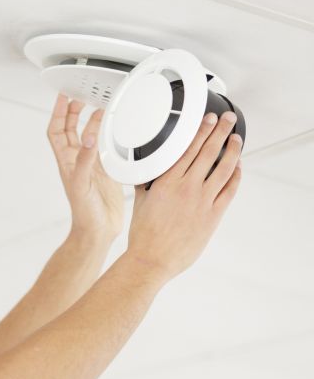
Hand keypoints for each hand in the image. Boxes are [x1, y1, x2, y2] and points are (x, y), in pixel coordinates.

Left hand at [46, 93, 123, 241]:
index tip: (63, 96)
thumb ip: (85, 160)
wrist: (98, 230)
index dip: (57, 113)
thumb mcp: (82, 183)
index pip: (56, 131)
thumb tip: (89, 138)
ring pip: (88, 136)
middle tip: (80, 95)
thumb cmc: (84, 213)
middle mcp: (76, 161)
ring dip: (91, 121)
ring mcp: (90, 165)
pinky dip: (106, 135)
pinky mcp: (104, 171)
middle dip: (73, 111)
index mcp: (66, 162)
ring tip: (98, 106)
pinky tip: (113, 129)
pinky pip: (103, 147)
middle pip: (70, 129)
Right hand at [127, 111, 242, 281]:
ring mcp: (202, 201)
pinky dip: (235, 177)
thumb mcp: (140, 203)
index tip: (208, 120)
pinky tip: (237, 168)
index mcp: (166, 183)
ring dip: (232, 150)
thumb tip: (145, 175)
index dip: (201, 131)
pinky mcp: (213, 215)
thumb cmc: (143, 235)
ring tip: (236, 139)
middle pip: (208, 152)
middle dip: (220, 132)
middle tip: (227, 119)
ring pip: (224, 168)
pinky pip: (229, 190)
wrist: (152, 259)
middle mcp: (187, 188)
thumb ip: (147, 185)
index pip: (188, 149)